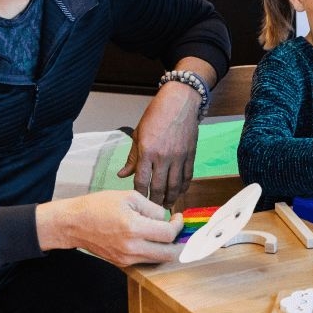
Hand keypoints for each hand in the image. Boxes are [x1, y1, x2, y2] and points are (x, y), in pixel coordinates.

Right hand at [36, 190, 182, 266]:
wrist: (73, 223)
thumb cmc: (99, 206)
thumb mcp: (129, 197)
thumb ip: (153, 208)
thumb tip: (166, 219)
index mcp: (134, 228)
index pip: (169, 234)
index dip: (179, 225)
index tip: (178, 217)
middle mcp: (131, 248)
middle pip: (169, 254)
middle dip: (178, 242)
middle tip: (175, 229)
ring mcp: (126, 259)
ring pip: (158, 260)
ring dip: (166, 248)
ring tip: (162, 232)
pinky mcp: (122, 263)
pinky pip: (145, 261)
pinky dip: (153, 252)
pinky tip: (149, 239)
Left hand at [116, 82, 198, 207]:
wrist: (179, 102)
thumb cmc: (156, 115)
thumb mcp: (138, 134)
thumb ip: (132, 158)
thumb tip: (122, 175)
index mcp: (147, 151)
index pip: (141, 181)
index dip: (140, 194)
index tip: (139, 202)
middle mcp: (163, 157)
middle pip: (159, 187)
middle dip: (155, 201)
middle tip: (153, 210)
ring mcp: (179, 157)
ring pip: (175, 185)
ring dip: (171, 198)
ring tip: (167, 206)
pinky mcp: (190, 155)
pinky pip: (188, 176)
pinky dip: (184, 187)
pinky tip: (179, 192)